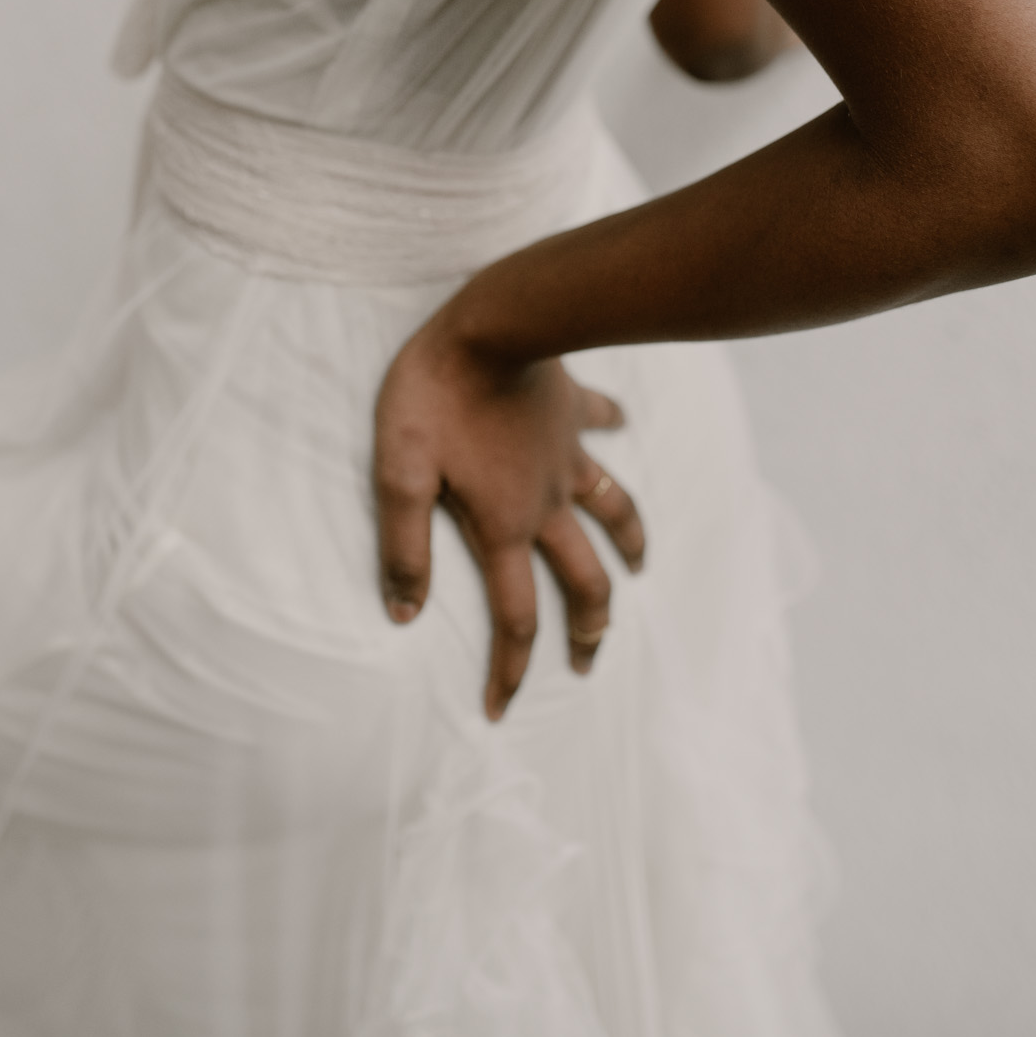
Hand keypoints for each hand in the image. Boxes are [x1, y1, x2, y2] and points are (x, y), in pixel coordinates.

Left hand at [373, 306, 645, 720]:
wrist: (489, 325)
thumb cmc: (433, 396)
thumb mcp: (399, 473)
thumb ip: (402, 546)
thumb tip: (403, 613)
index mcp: (503, 526)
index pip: (514, 618)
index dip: (509, 670)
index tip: (501, 712)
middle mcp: (546, 503)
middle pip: (582, 580)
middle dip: (587, 630)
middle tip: (586, 662)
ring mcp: (567, 458)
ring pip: (615, 513)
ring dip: (629, 547)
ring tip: (637, 572)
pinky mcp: (573, 413)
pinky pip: (604, 424)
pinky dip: (616, 429)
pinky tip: (623, 426)